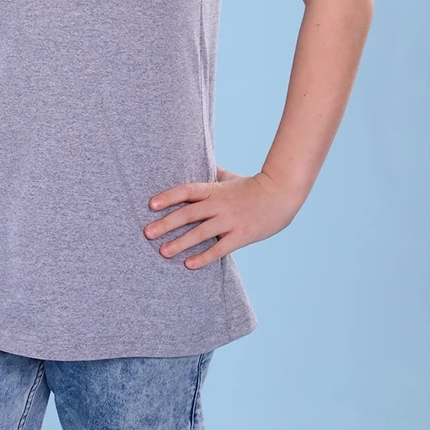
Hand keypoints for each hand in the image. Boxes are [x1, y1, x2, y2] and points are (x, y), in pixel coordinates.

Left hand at [143, 168, 301, 268]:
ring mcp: (230, 220)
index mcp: (214, 189)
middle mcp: (219, 204)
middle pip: (188, 214)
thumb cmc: (254, 185)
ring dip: (180, 243)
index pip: (187, 191)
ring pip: (200, 233)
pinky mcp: (241, 235)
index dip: (168, 197)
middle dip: (166, 223)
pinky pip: (219, 248)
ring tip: (163, 252)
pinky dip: (204, 257)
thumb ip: (213, 174)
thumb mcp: (231, 176)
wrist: (281, 194)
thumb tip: (199, 164)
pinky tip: (189, 264)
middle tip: (147, 233)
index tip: (151, 205)